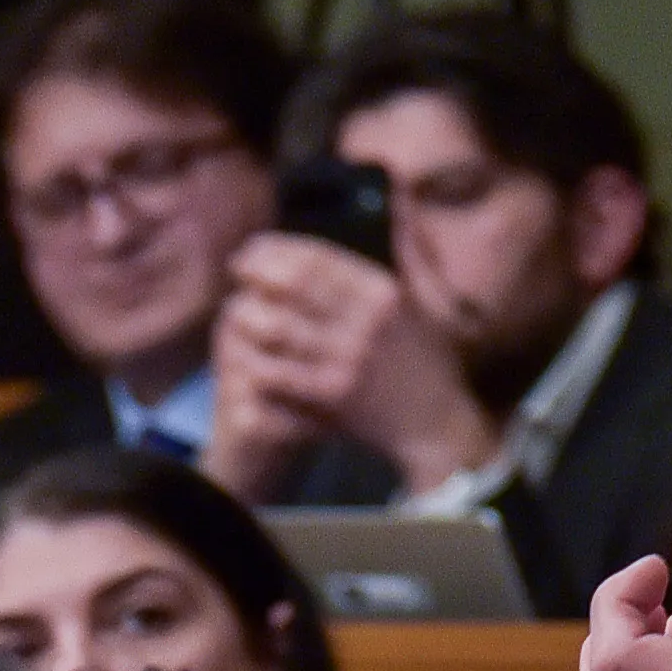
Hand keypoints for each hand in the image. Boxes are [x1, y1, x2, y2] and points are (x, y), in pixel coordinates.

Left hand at [213, 234, 498, 494]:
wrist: (436, 421)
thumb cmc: (421, 362)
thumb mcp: (409, 308)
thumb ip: (369, 283)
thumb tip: (317, 255)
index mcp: (383, 291)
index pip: (317, 257)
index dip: (274, 249)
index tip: (251, 251)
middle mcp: (367, 318)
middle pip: (292, 283)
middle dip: (253, 274)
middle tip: (235, 276)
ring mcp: (349, 356)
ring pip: (276, 326)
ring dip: (246, 317)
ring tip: (236, 315)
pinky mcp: (333, 393)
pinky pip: (276, 371)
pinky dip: (253, 361)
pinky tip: (243, 357)